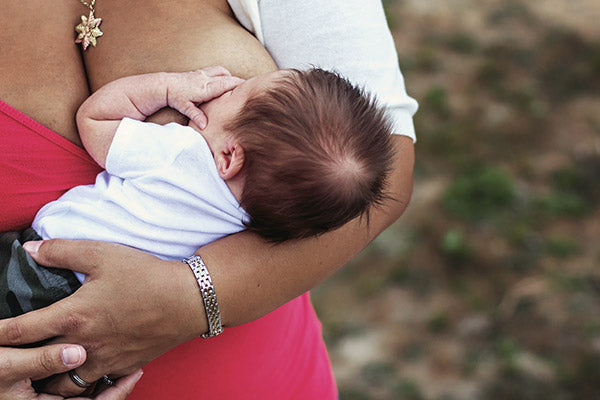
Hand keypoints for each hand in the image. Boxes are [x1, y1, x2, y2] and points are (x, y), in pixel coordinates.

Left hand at [0, 240, 204, 396]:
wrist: (189, 300)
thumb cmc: (146, 276)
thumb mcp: (103, 254)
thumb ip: (61, 251)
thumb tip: (30, 249)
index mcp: (73, 316)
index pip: (21, 331)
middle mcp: (83, 345)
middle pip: (37, 366)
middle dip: (19, 364)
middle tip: (13, 358)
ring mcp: (104, 360)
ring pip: (64, 385)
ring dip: (50, 378)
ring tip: (45, 370)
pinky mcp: (123, 366)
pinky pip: (94, 385)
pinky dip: (82, 383)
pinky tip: (83, 370)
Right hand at [0, 343, 138, 399]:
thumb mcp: (7, 366)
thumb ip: (41, 361)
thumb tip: (78, 353)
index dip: (115, 393)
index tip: (133, 375)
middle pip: (92, 399)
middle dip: (115, 385)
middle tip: (135, 364)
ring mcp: (46, 395)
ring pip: (83, 390)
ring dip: (102, 376)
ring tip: (122, 358)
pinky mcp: (44, 384)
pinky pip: (72, 383)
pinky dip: (87, 371)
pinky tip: (96, 355)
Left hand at [166, 66, 243, 128]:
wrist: (165, 85)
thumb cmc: (176, 97)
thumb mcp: (185, 108)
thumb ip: (196, 116)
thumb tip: (204, 126)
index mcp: (205, 88)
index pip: (226, 84)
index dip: (239, 85)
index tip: (249, 88)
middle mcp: (206, 78)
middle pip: (228, 77)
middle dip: (239, 81)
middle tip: (250, 87)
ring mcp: (203, 74)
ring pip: (223, 71)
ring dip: (231, 77)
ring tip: (237, 86)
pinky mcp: (200, 72)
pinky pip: (216, 70)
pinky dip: (223, 74)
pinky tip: (224, 81)